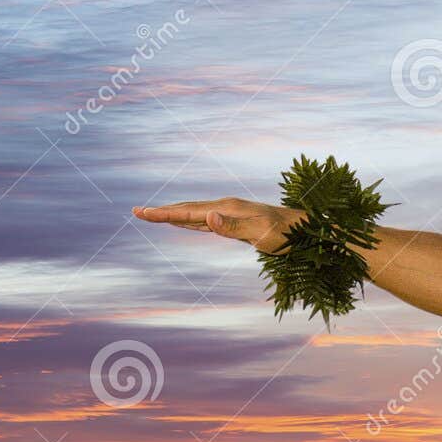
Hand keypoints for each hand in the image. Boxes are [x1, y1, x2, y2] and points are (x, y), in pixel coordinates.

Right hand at [132, 197, 299, 254]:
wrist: (304, 228)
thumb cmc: (285, 233)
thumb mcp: (260, 234)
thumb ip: (232, 227)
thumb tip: (206, 217)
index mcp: (225, 209)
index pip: (188, 211)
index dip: (164, 213)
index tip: (141, 212)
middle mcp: (224, 207)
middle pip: (186, 208)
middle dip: (162, 211)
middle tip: (137, 212)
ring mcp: (229, 213)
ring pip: (194, 213)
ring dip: (173, 214)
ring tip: (154, 215)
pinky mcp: (235, 221)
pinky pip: (205, 220)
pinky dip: (189, 220)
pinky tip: (184, 222)